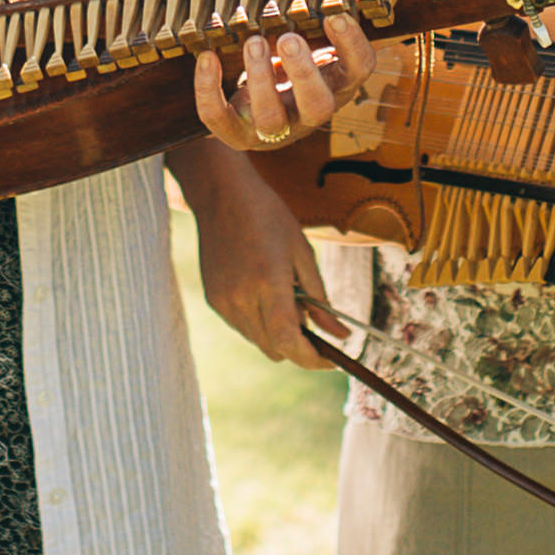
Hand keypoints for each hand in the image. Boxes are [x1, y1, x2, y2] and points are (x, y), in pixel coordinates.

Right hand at [189, 167, 337, 367]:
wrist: (222, 195)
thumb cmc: (268, 217)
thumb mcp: (303, 253)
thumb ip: (320, 299)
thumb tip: (341, 335)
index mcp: (268, 283)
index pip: (289, 342)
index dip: (312, 359)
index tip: (330, 359)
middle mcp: (241, 299)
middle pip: (275, 349)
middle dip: (298, 345)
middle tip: (313, 320)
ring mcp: (223, 302)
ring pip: (259, 341)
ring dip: (278, 334)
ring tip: (286, 297)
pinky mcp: (213, 300)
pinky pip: (243, 327)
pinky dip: (259, 322)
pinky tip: (264, 292)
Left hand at [191, 2, 371, 156]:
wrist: (258, 114)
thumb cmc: (289, 70)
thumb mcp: (309, 47)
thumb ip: (312, 24)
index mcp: (335, 86)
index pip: (358, 71)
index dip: (352, 45)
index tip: (336, 15)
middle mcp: (308, 114)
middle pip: (318, 107)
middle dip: (303, 73)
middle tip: (289, 39)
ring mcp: (273, 131)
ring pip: (270, 118)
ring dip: (260, 79)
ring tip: (253, 42)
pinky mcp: (237, 134)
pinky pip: (219, 119)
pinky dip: (208, 89)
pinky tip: (208, 57)